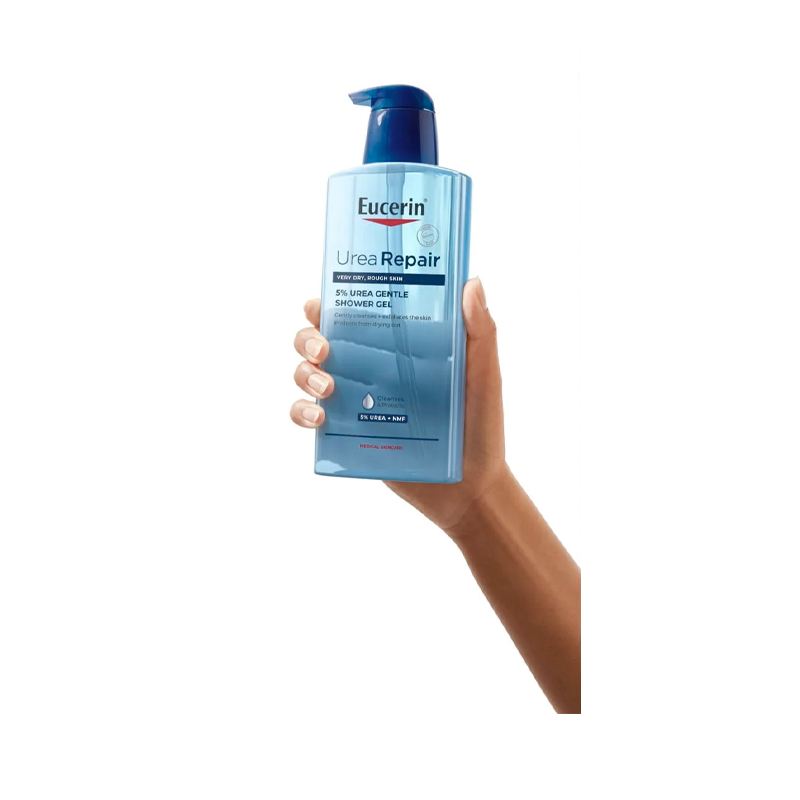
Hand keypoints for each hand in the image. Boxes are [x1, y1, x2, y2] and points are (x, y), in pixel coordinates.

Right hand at [290, 277, 506, 532]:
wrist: (470, 488)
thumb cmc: (481, 426)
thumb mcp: (484, 376)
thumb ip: (480, 332)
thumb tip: (472, 282)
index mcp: (398, 345)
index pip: (356, 312)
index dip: (331, 301)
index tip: (322, 301)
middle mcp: (371, 367)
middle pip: (320, 339)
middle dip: (308, 337)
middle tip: (324, 349)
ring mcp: (356, 400)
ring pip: (306, 374)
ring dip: (303, 373)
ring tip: (326, 388)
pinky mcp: (348, 433)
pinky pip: (308, 418)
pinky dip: (302, 413)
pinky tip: (319, 418)